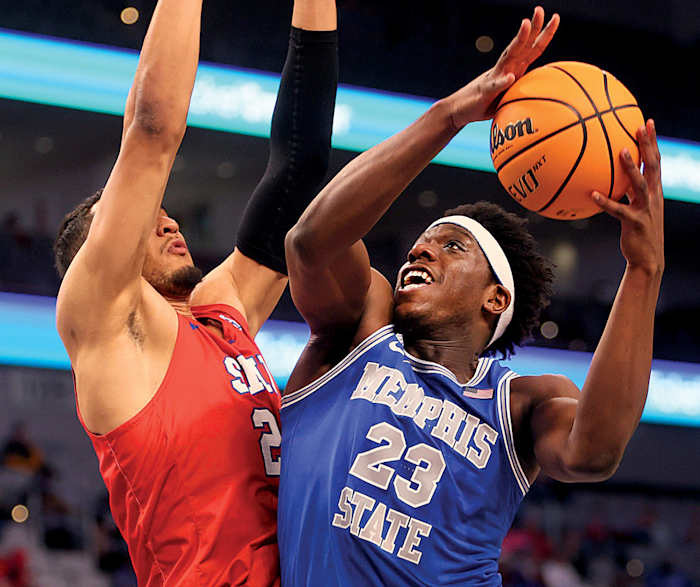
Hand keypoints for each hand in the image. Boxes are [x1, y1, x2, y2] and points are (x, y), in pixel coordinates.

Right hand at [445, 6, 558, 128]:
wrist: (460, 110)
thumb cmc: (487, 104)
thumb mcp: (510, 97)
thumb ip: (523, 90)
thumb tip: (543, 95)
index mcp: (515, 68)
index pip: (533, 48)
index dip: (545, 33)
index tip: (556, 17)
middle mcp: (506, 67)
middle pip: (523, 45)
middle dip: (534, 26)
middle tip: (539, 9)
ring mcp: (495, 76)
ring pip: (510, 56)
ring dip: (519, 40)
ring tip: (525, 25)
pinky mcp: (486, 91)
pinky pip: (496, 86)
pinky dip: (503, 82)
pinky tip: (509, 77)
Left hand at [592, 120, 664, 276]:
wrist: (648, 259)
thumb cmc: (639, 232)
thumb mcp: (637, 209)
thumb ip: (627, 193)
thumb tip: (609, 178)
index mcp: (654, 192)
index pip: (656, 161)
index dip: (653, 142)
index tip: (648, 122)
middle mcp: (653, 197)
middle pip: (653, 165)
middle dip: (649, 145)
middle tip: (641, 126)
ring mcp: (646, 209)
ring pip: (639, 183)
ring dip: (631, 167)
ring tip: (621, 151)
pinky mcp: (635, 223)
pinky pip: (618, 210)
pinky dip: (605, 202)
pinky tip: (592, 194)